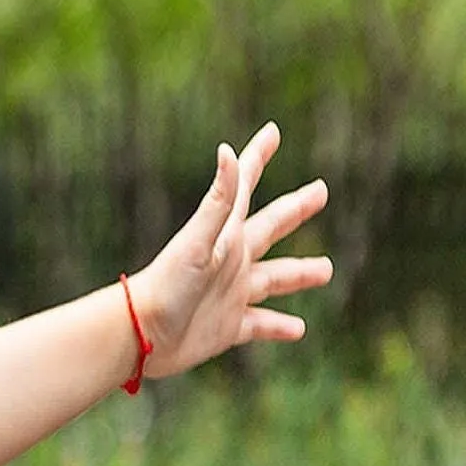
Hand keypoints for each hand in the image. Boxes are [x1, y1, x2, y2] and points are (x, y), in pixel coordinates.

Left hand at [129, 124, 330, 381]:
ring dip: (299, 274)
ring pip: (274, 279)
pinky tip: (298, 328)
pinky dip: (279, 326)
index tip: (272, 131)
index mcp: (225, 235)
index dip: (257, 157)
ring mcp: (231, 294)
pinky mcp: (227, 327)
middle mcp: (232, 261)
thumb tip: (228, 151)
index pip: (245, 186)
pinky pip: (261, 324)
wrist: (139, 335)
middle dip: (296, 209)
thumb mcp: (197, 241)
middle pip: (272, 227)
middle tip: (321, 191)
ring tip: (326, 269)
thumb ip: (219, 201)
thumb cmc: (165, 285)